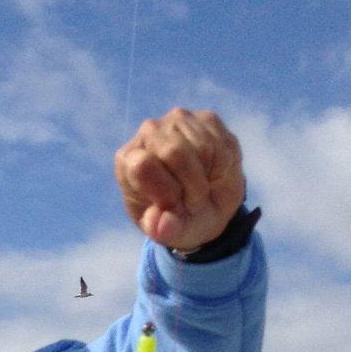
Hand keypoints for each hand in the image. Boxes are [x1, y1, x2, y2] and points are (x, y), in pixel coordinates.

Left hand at [114, 108, 246, 250]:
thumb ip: (164, 230)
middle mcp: (148, 133)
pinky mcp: (206, 119)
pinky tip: (213, 173)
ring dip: (208, 177)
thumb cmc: (177, 219)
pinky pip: (221, 144)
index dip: (166, 192)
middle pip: (174, 152)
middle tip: (193, 202)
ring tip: (201, 188)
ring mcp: (177, 121)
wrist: (206, 208)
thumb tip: (164, 228)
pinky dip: (222, 167)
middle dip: (192, 186)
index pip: (142, 166)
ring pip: (202, 147)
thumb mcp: (168, 233)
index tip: (175, 207)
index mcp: (128, 161)